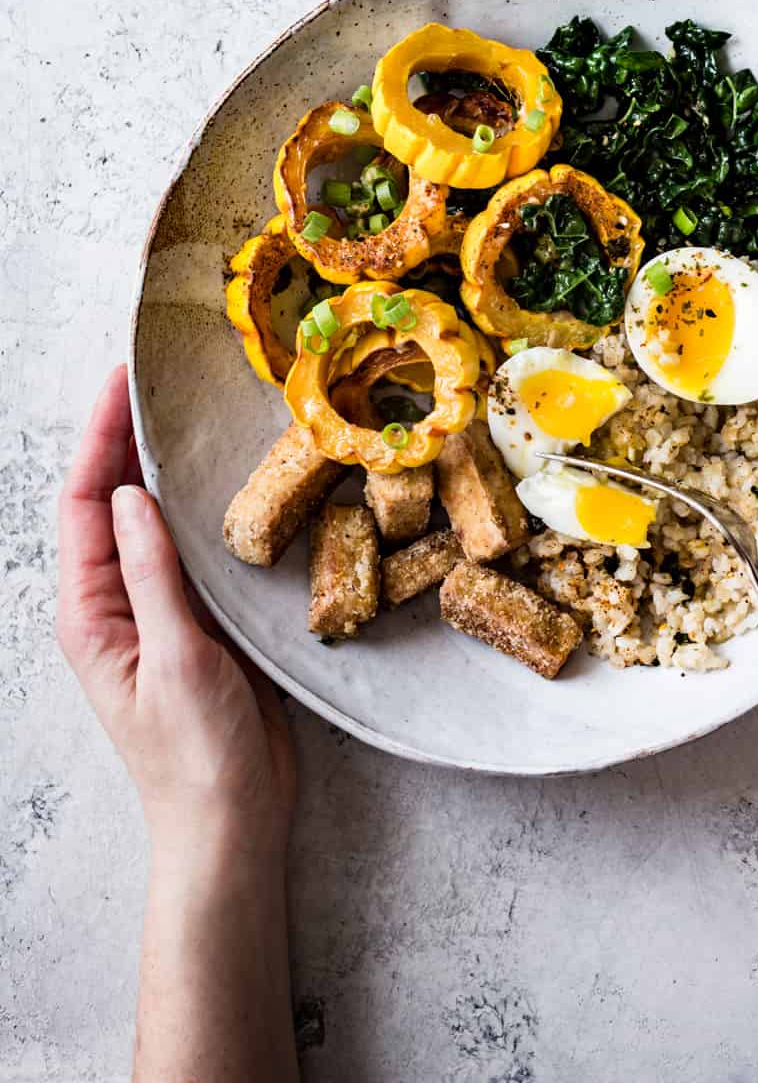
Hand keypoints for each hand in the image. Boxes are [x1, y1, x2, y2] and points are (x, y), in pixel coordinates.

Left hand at [57, 366, 294, 858]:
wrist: (231, 823)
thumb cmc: (194, 756)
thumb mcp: (173, 659)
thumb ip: (151, 574)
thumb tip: (131, 494)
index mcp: (91, 613)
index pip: (84, 505)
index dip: (100, 439)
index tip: (122, 381)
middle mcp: (116, 603)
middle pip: (111, 502)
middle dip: (125, 438)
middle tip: (155, 377)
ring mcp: (157, 610)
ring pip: (152, 520)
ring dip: (164, 467)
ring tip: (186, 410)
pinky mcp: (199, 621)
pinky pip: (192, 549)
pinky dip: (202, 507)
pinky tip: (226, 481)